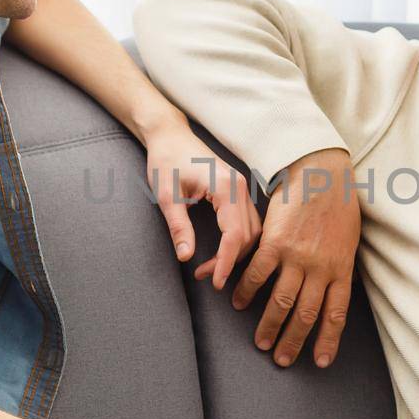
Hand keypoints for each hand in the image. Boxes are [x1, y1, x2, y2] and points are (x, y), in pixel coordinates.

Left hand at [143, 122, 260, 286]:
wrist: (170, 135)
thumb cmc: (165, 161)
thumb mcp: (166, 197)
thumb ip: (178, 227)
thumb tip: (186, 257)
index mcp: (226, 187)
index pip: (235, 234)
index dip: (227, 262)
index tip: (216, 282)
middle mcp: (241, 187)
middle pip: (247, 236)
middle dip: (229, 261)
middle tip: (204, 276)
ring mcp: (243, 188)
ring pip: (253, 230)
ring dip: (235, 253)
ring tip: (210, 268)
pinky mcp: (239, 190)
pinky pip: (249, 222)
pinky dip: (239, 241)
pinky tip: (222, 252)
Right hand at [231, 149, 361, 367]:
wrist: (322, 172)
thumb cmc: (338, 203)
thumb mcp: (349, 239)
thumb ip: (340, 267)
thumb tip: (338, 288)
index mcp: (341, 269)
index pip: (335, 314)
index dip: (327, 340)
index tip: (318, 361)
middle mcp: (321, 268)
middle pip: (306, 315)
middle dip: (293, 342)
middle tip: (280, 359)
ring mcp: (298, 257)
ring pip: (281, 302)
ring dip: (269, 325)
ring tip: (260, 342)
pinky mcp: (275, 242)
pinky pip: (258, 274)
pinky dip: (247, 291)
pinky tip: (239, 302)